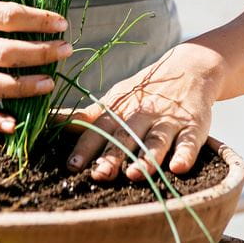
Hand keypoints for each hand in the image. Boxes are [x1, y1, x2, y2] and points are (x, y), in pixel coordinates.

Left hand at [65, 42, 225, 181]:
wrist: (190, 68)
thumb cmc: (145, 92)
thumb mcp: (116, 99)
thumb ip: (87, 116)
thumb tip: (50, 119)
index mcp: (121, 111)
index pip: (100, 129)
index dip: (87, 147)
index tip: (73, 165)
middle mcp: (143, 115)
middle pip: (126, 137)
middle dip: (112, 156)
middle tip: (100, 174)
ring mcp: (168, 120)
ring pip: (156, 141)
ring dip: (146, 158)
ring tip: (135, 174)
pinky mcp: (193, 126)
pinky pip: (190, 141)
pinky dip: (185, 154)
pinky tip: (178, 167)